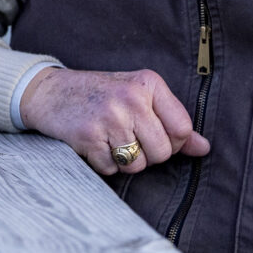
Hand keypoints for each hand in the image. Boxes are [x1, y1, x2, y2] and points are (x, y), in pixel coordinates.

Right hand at [18, 67, 210, 176]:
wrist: (49, 92)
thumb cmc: (99, 96)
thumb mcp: (137, 97)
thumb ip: (171, 121)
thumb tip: (203, 148)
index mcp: (148, 83)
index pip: (182, 129)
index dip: (172, 143)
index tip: (154, 136)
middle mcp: (131, 98)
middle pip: (161, 152)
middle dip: (146, 155)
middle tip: (127, 139)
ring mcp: (110, 117)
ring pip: (137, 164)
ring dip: (124, 162)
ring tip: (110, 141)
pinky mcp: (89, 136)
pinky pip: (111, 169)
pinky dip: (103, 164)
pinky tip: (94, 144)